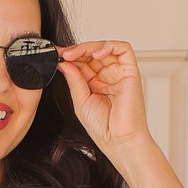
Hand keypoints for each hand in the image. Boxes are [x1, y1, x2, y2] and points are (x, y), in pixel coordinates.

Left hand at [57, 40, 152, 160]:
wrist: (118, 140)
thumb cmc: (103, 127)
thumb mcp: (80, 101)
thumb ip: (74, 80)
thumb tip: (64, 62)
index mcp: (95, 83)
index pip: (82, 62)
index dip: (70, 57)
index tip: (56, 55)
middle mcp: (108, 76)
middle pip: (92, 53)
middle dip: (76, 50)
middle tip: (62, 53)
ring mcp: (119, 73)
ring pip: (104, 48)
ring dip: (88, 47)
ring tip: (73, 54)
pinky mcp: (130, 71)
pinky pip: (123, 49)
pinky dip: (108, 46)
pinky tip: (95, 54)